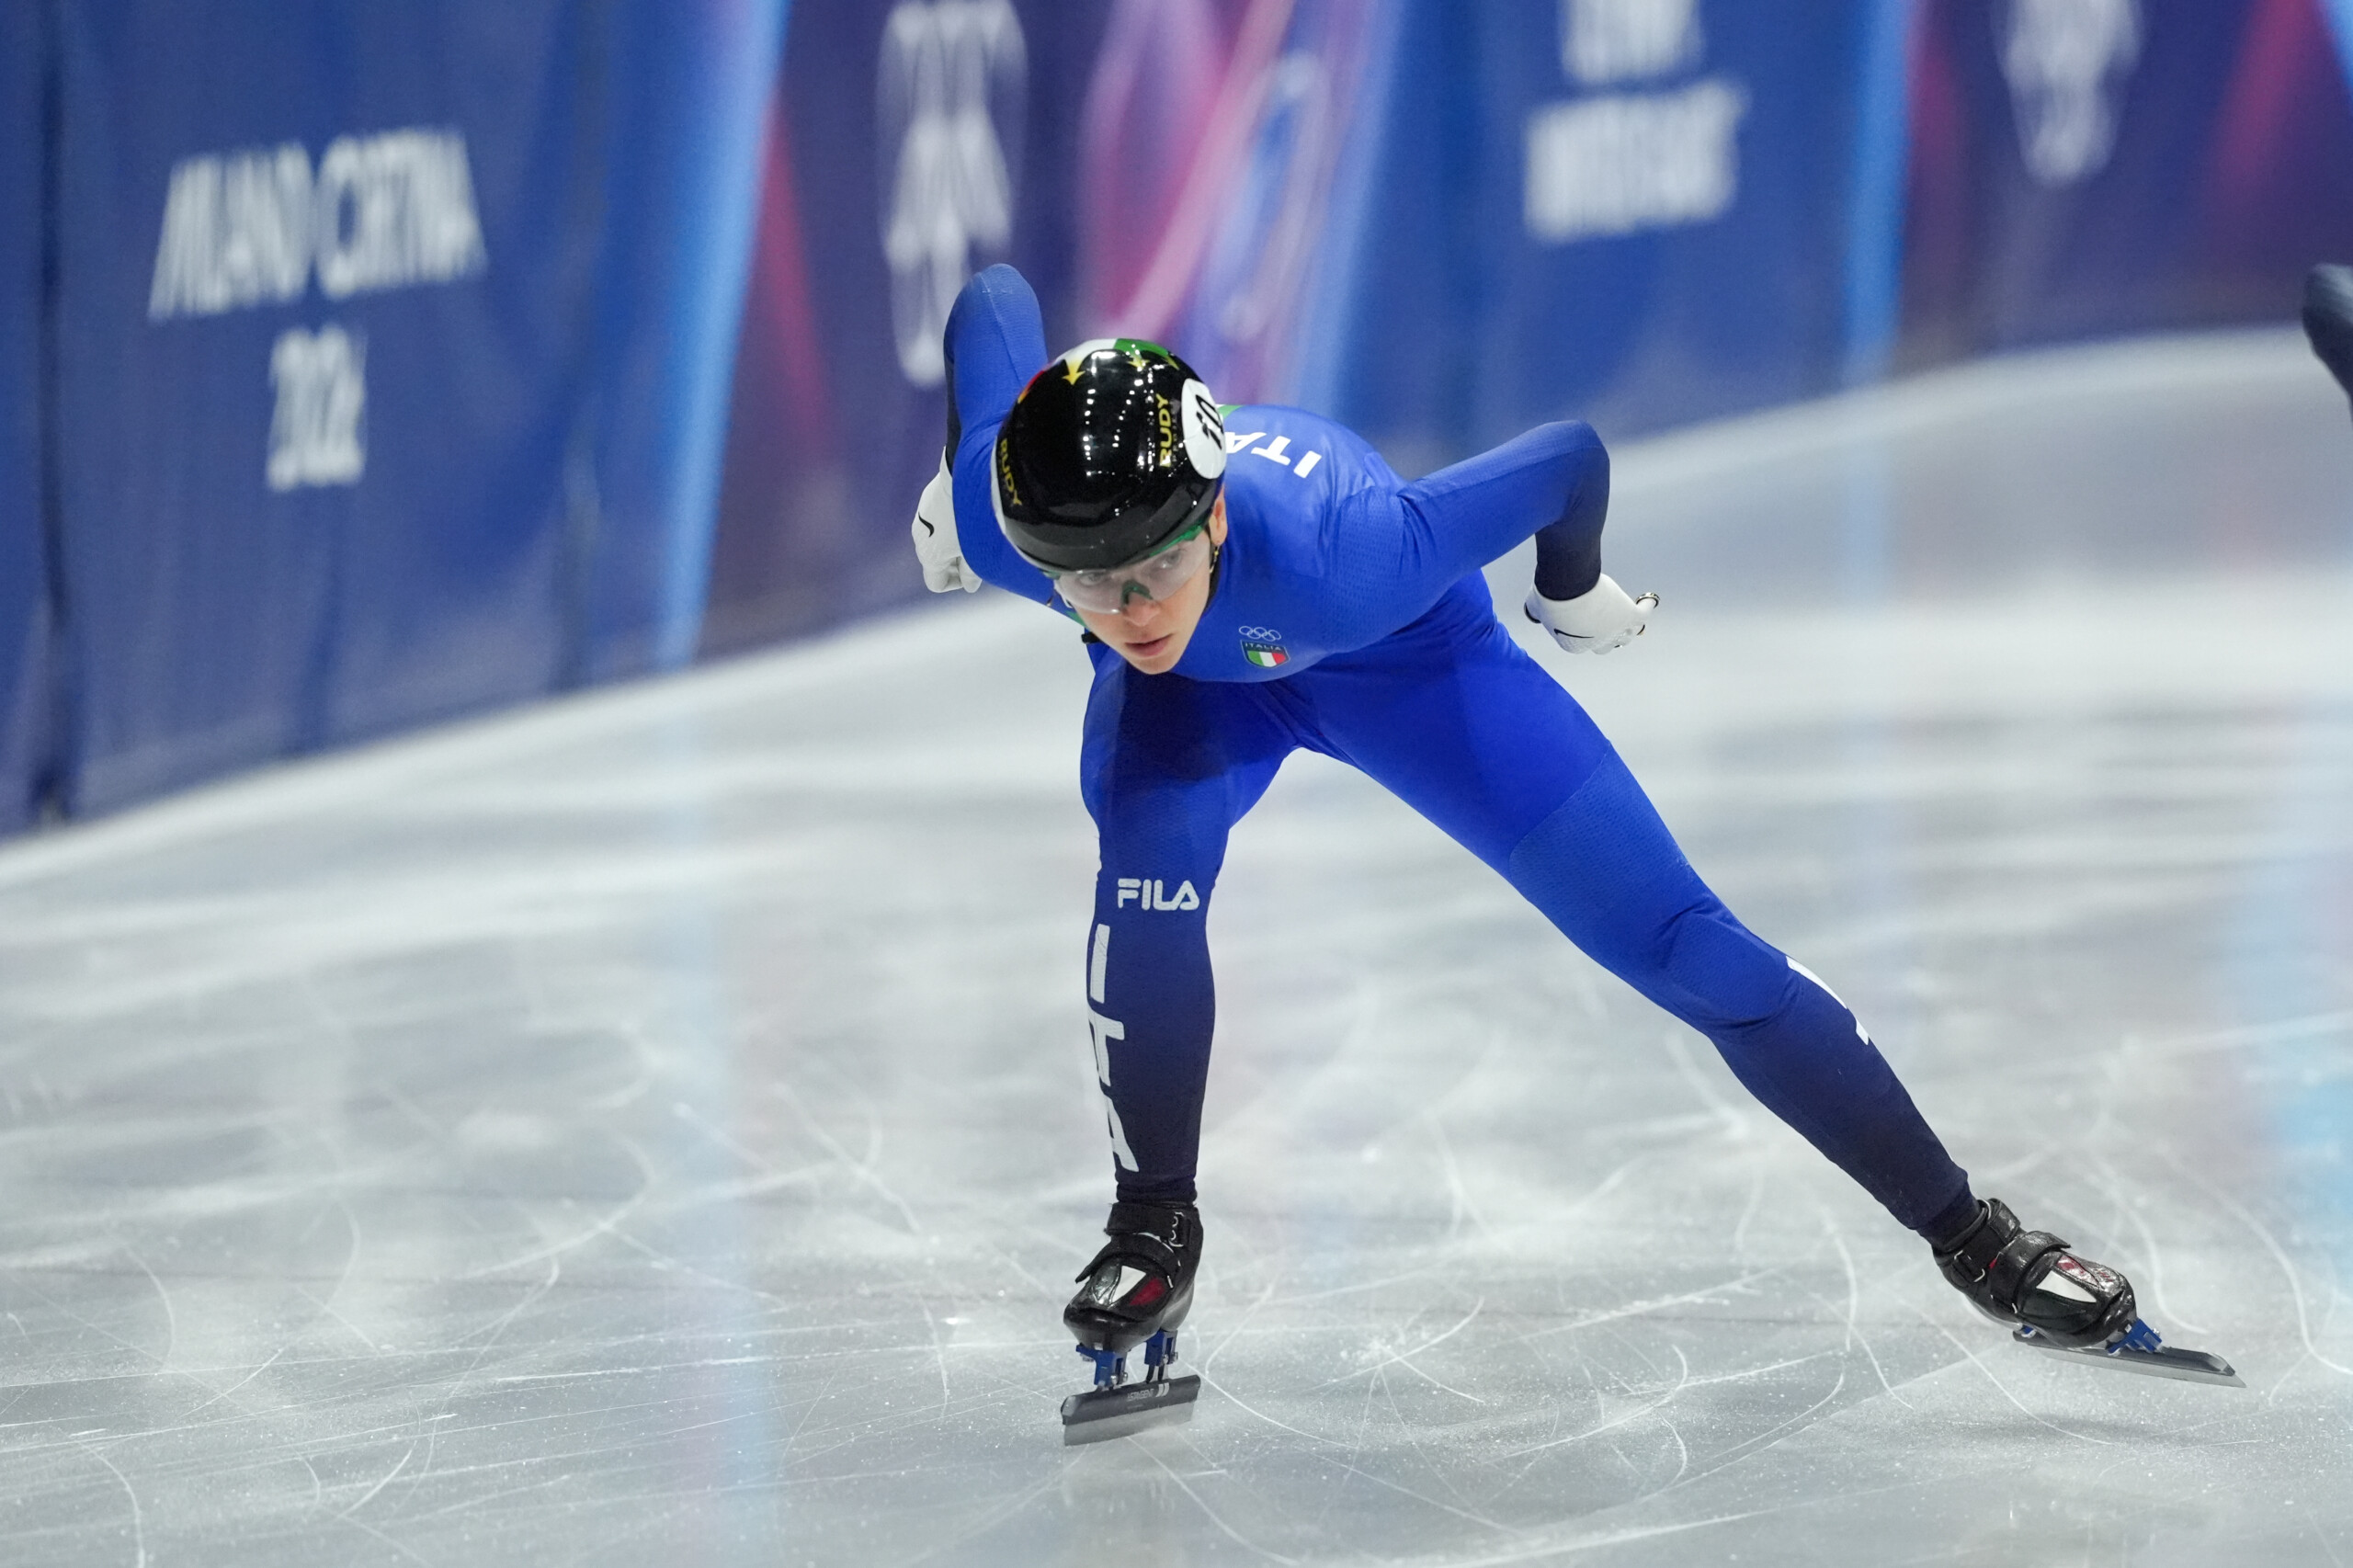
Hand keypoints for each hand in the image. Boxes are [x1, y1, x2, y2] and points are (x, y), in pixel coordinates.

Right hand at [911, 454, 981, 592]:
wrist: (967, 473)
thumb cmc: (975, 518)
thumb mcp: (978, 550)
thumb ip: (973, 572)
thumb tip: (970, 586)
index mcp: (929, 555)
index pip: (936, 583)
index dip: (955, 583)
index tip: (973, 574)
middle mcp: (920, 538)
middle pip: (935, 561)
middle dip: (955, 562)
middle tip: (979, 553)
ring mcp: (922, 516)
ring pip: (937, 538)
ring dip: (953, 542)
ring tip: (976, 532)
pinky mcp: (929, 498)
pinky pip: (938, 519)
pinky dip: (951, 524)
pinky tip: (969, 513)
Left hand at [1523, 574, 1654, 653]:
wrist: (1567, 586)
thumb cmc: (1548, 597)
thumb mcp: (1535, 608)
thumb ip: (1535, 613)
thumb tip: (1531, 613)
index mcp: (1573, 646)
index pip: (1582, 643)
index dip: (1582, 631)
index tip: (1582, 620)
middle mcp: (1596, 644)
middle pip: (1606, 645)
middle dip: (1605, 635)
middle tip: (1606, 623)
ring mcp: (1614, 630)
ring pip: (1627, 635)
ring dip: (1628, 627)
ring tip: (1629, 616)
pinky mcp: (1628, 615)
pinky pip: (1643, 614)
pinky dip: (1646, 607)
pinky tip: (1648, 601)